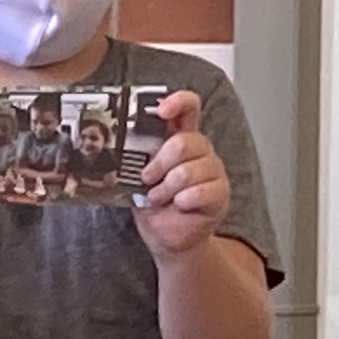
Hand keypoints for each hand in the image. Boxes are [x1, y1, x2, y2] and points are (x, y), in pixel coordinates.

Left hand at [134, 91, 230, 258]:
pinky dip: (181, 201)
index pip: (188, 107)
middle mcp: (200, 149)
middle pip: (184, 142)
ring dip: (166, 188)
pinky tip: (179, 205)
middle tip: (147, 178)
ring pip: (188, 170)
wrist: (167, 236)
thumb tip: (118, 145)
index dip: (177, 102)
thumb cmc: (153, 203)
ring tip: (158, 197)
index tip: (161, 110)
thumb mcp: (137, 174)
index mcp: (180, 137)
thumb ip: (135, 156)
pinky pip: (199, 191)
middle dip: (159, 163)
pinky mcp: (221, 192)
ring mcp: (213, 170)